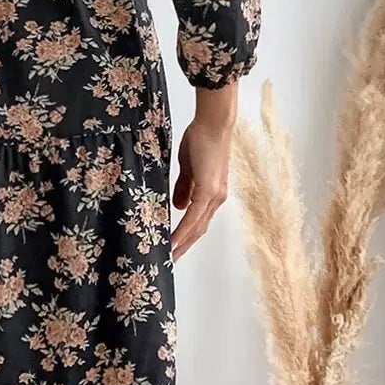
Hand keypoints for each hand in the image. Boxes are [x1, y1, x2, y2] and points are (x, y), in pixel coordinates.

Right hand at [170, 84, 237, 260]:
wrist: (213, 123)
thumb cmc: (201, 138)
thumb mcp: (189, 167)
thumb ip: (184, 188)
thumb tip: (178, 207)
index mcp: (212, 194)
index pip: (199, 222)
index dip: (187, 237)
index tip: (173, 248)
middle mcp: (216, 198)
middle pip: (199, 230)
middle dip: (184, 247)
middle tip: (169, 261)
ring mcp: (214, 196)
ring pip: (197, 227)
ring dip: (182, 243)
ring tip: (168, 255)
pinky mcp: (208, 190)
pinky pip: (194, 216)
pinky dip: (183, 230)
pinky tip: (172, 240)